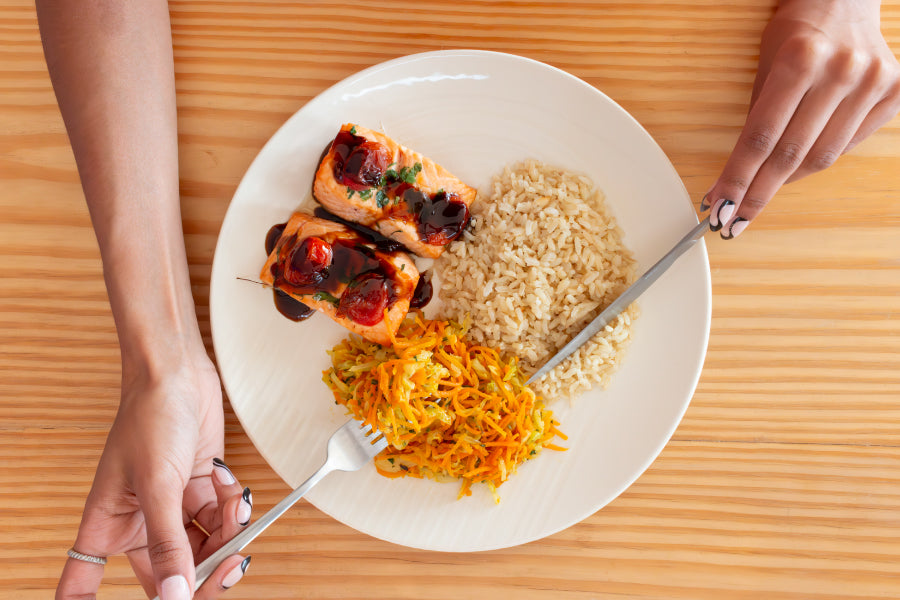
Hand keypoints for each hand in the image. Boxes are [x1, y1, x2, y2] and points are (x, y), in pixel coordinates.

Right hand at [57, 355, 252, 598]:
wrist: (179, 373)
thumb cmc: (150, 417)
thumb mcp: (158, 485)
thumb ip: (168, 544)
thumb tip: (174, 598)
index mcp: (109, 527)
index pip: (88, 584)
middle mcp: (140, 524)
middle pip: (172, 577)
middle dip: (205, 573)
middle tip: (231, 563)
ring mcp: (173, 509)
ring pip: (205, 550)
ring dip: (228, 532)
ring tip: (231, 503)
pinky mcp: (200, 493)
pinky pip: (222, 521)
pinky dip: (232, 507)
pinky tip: (227, 482)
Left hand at [703, 0, 899, 238]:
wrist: (846, 0)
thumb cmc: (797, 33)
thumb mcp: (766, 64)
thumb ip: (759, 116)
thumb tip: (740, 177)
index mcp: (800, 58)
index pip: (760, 136)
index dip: (738, 178)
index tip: (720, 207)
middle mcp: (840, 70)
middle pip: (790, 154)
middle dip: (757, 194)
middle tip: (732, 220)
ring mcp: (871, 82)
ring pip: (821, 157)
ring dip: (785, 183)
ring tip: (759, 196)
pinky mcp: (894, 93)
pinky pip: (847, 146)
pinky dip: (817, 160)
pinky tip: (796, 167)